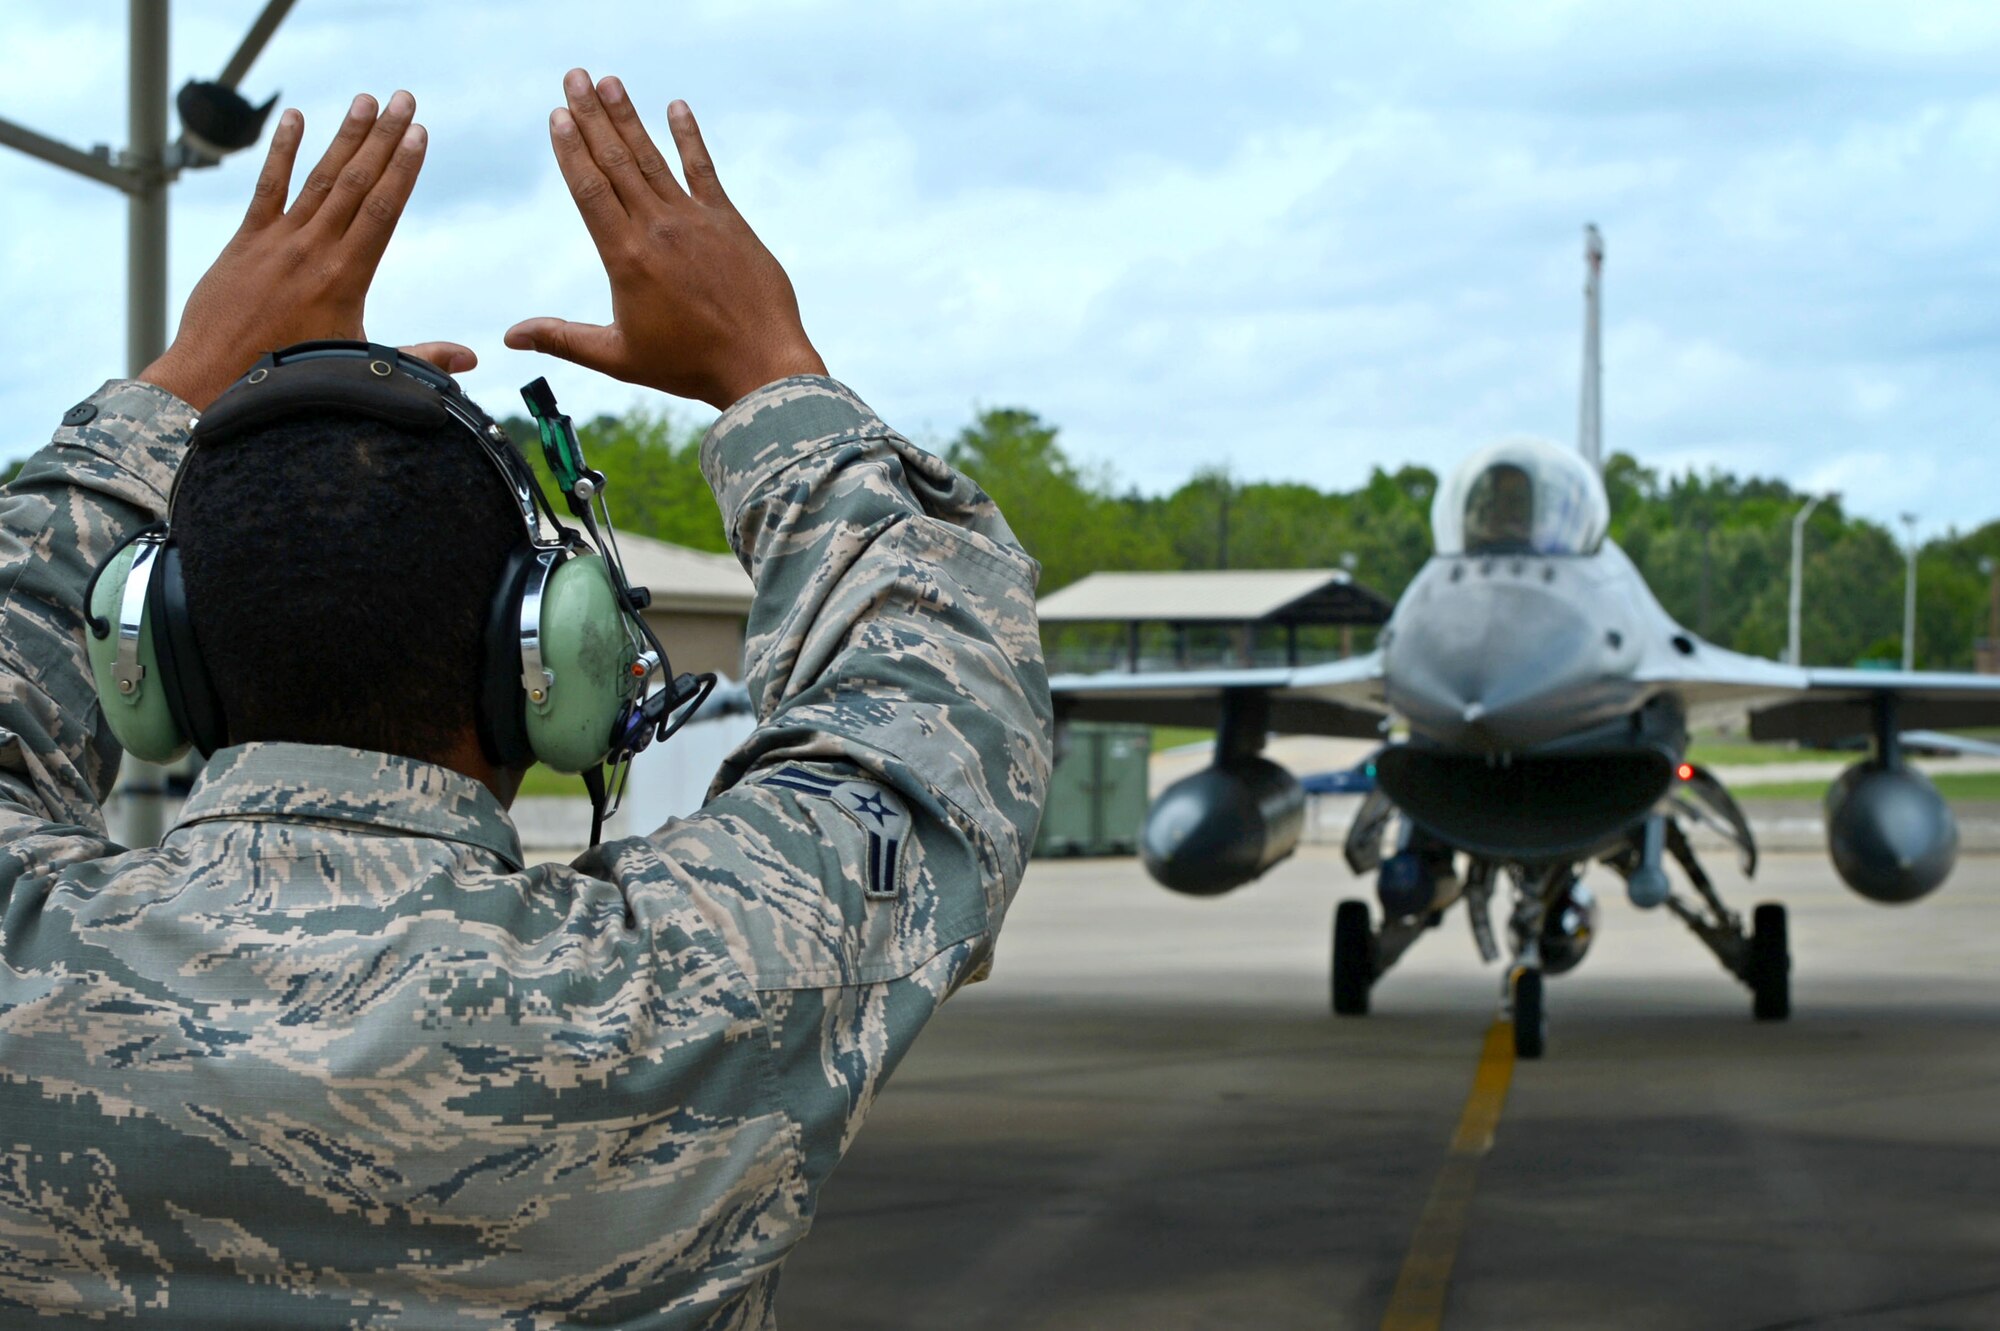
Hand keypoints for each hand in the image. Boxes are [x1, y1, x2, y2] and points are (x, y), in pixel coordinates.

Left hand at [142, 91, 431, 409]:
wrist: (214, 380)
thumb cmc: (294, 382)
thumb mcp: (362, 366)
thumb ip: (419, 357)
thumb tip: (469, 359)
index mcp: (345, 276)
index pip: (384, 210)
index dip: (404, 168)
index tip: (420, 134)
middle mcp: (313, 249)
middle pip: (357, 182)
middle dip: (384, 137)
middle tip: (405, 99)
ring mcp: (278, 240)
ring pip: (319, 177)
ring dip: (345, 136)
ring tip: (366, 101)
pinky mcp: (246, 242)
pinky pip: (267, 186)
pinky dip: (281, 150)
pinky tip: (295, 118)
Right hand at [504, 70, 826, 409]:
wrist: (761, 364)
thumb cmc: (689, 366)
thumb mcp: (618, 357)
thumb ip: (562, 338)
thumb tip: (509, 337)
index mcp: (626, 258)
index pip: (589, 190)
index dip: (572, 148)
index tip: (558, 114)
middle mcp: (658, 229)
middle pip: (617, 162)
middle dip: (593, 116)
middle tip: (574, 76)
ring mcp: (695, 220)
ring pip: (654, 159)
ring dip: (630, 118)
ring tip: (609, 82)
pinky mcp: (728, 221)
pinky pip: (704, 170)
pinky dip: (689, 138)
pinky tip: (676, 107)